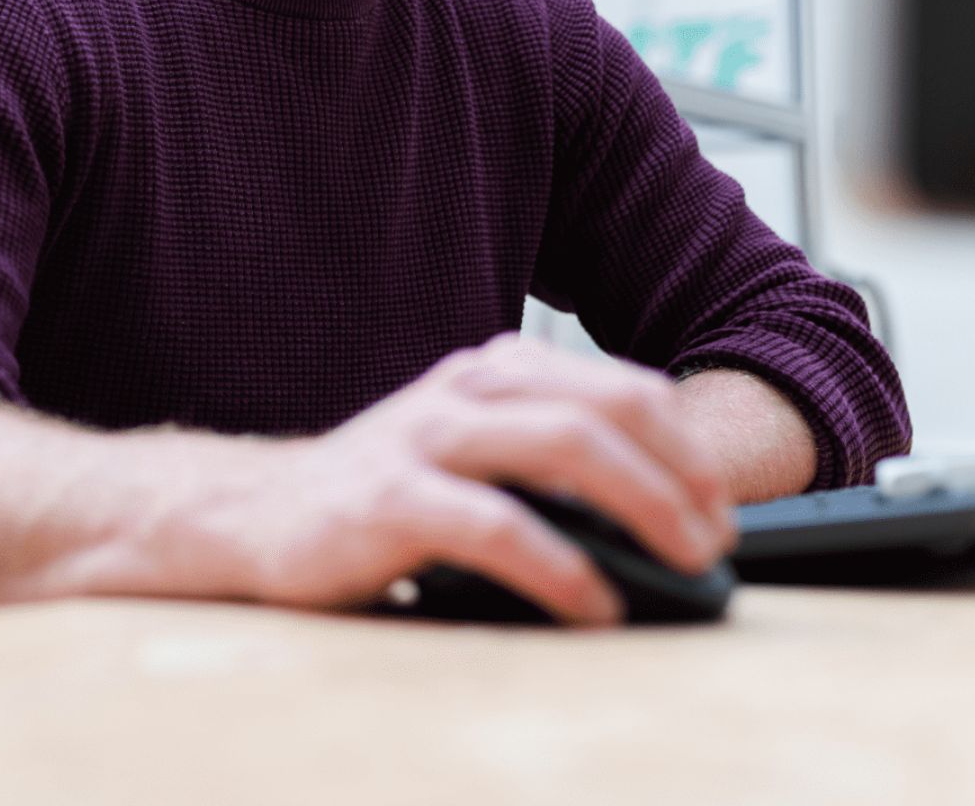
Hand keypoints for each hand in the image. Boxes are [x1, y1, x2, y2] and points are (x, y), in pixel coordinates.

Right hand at [226, 333, 737, 624]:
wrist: (253, 514)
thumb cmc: (379, 492)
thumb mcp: (465, 449)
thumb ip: (540, 455)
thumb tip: (658, 511)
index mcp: (490, 371)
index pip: (618, 385)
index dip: (686, 444)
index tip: (721, 505)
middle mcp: (462, 389)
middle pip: (604, 407)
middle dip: (679, 473)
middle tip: (715, 537)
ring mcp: (424, 439)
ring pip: (562, 445)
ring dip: (642, 503)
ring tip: (682, 559)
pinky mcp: (389, 500)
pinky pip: (496, 525)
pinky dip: (560, 566)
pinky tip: (593, 604)